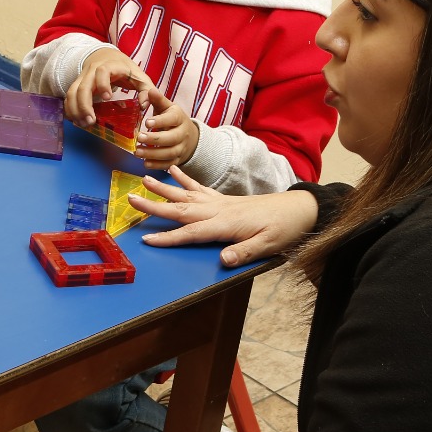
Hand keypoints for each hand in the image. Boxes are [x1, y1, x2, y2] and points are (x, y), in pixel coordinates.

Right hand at [66, 47, 155, 127]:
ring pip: (72, 92)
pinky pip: (68, 97)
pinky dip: (69, 109)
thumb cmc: (125, 69)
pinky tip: (76, 120)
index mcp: (109, 66)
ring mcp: (82, 78)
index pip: (102, 71)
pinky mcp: (77, 85)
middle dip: (84, 105)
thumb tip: (144, 106)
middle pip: (83, 86)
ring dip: (75, 110)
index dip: (103, 84)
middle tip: (91, 121)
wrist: (105, 56)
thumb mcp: (140, 76)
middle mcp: (92, 71)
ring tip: (83, 124)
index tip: (108, 98)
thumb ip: (146, 90)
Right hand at [129, 166, 318, 266]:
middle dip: (154, 205)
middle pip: (180, 208)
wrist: (300, 209)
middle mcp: (218, 210)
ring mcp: (220, 202)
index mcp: (226, 224)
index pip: (191, 232)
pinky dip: (184, 178)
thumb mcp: (269, 245)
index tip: (146, 237)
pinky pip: (199, 187)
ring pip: (185, 194)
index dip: (168, 237)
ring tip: (143, 178)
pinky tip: (172, 170)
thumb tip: (222, 261)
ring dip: (164, 188)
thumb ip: (245, 252)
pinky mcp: (224, 199)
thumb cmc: (284, 229)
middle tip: (131, 199)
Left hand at [134, 87, 199, 169]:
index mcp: (179, 118)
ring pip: (169, 153)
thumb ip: (158, 100)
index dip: (160, 121)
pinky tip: (145, 163)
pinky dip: (157, 165)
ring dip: (153, 153)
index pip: (172, 119)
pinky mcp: (178, 159)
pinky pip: (169, 164)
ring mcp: (181, 148)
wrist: (190, 136)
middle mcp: (182, 134)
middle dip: (154, 139)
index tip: (147, 122)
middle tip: (139, 138)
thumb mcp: (168, 108)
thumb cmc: (173, 119)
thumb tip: (150, 90)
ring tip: (137, 152)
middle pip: (171, 138)